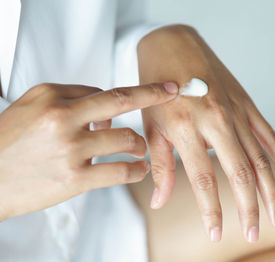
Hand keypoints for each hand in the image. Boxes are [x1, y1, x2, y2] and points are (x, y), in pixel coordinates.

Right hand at [0, 82, 177, 220]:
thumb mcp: (33, 107)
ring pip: (125, 140)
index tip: (159, 87)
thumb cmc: (9, 142)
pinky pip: (120, 171)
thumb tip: (108, 110)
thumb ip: (70, 100)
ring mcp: (71, 150)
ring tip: (139, 150)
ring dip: (139, 145)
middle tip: (171, 94)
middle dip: (152, 94)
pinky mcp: (75, 179)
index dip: (133, 93)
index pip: (104, 92)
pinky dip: (137, 170)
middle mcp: (63, 119)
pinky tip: (140, 169)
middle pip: (121, 102)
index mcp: (53, 98)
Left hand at [138, 25, 274, 241]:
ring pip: (260, 158)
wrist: (172, 45)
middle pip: (240, 173)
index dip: (211, 211)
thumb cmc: (156, 88)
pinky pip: (269, 134)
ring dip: (271, 190)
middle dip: (249, 207)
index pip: (202, 180)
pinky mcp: (246, 104)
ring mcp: (235, 111)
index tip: (215, 234)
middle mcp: (215, 120)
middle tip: (253, 234)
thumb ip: (161, 166)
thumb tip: (159, 201)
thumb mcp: (152, 126)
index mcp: (186, 127)